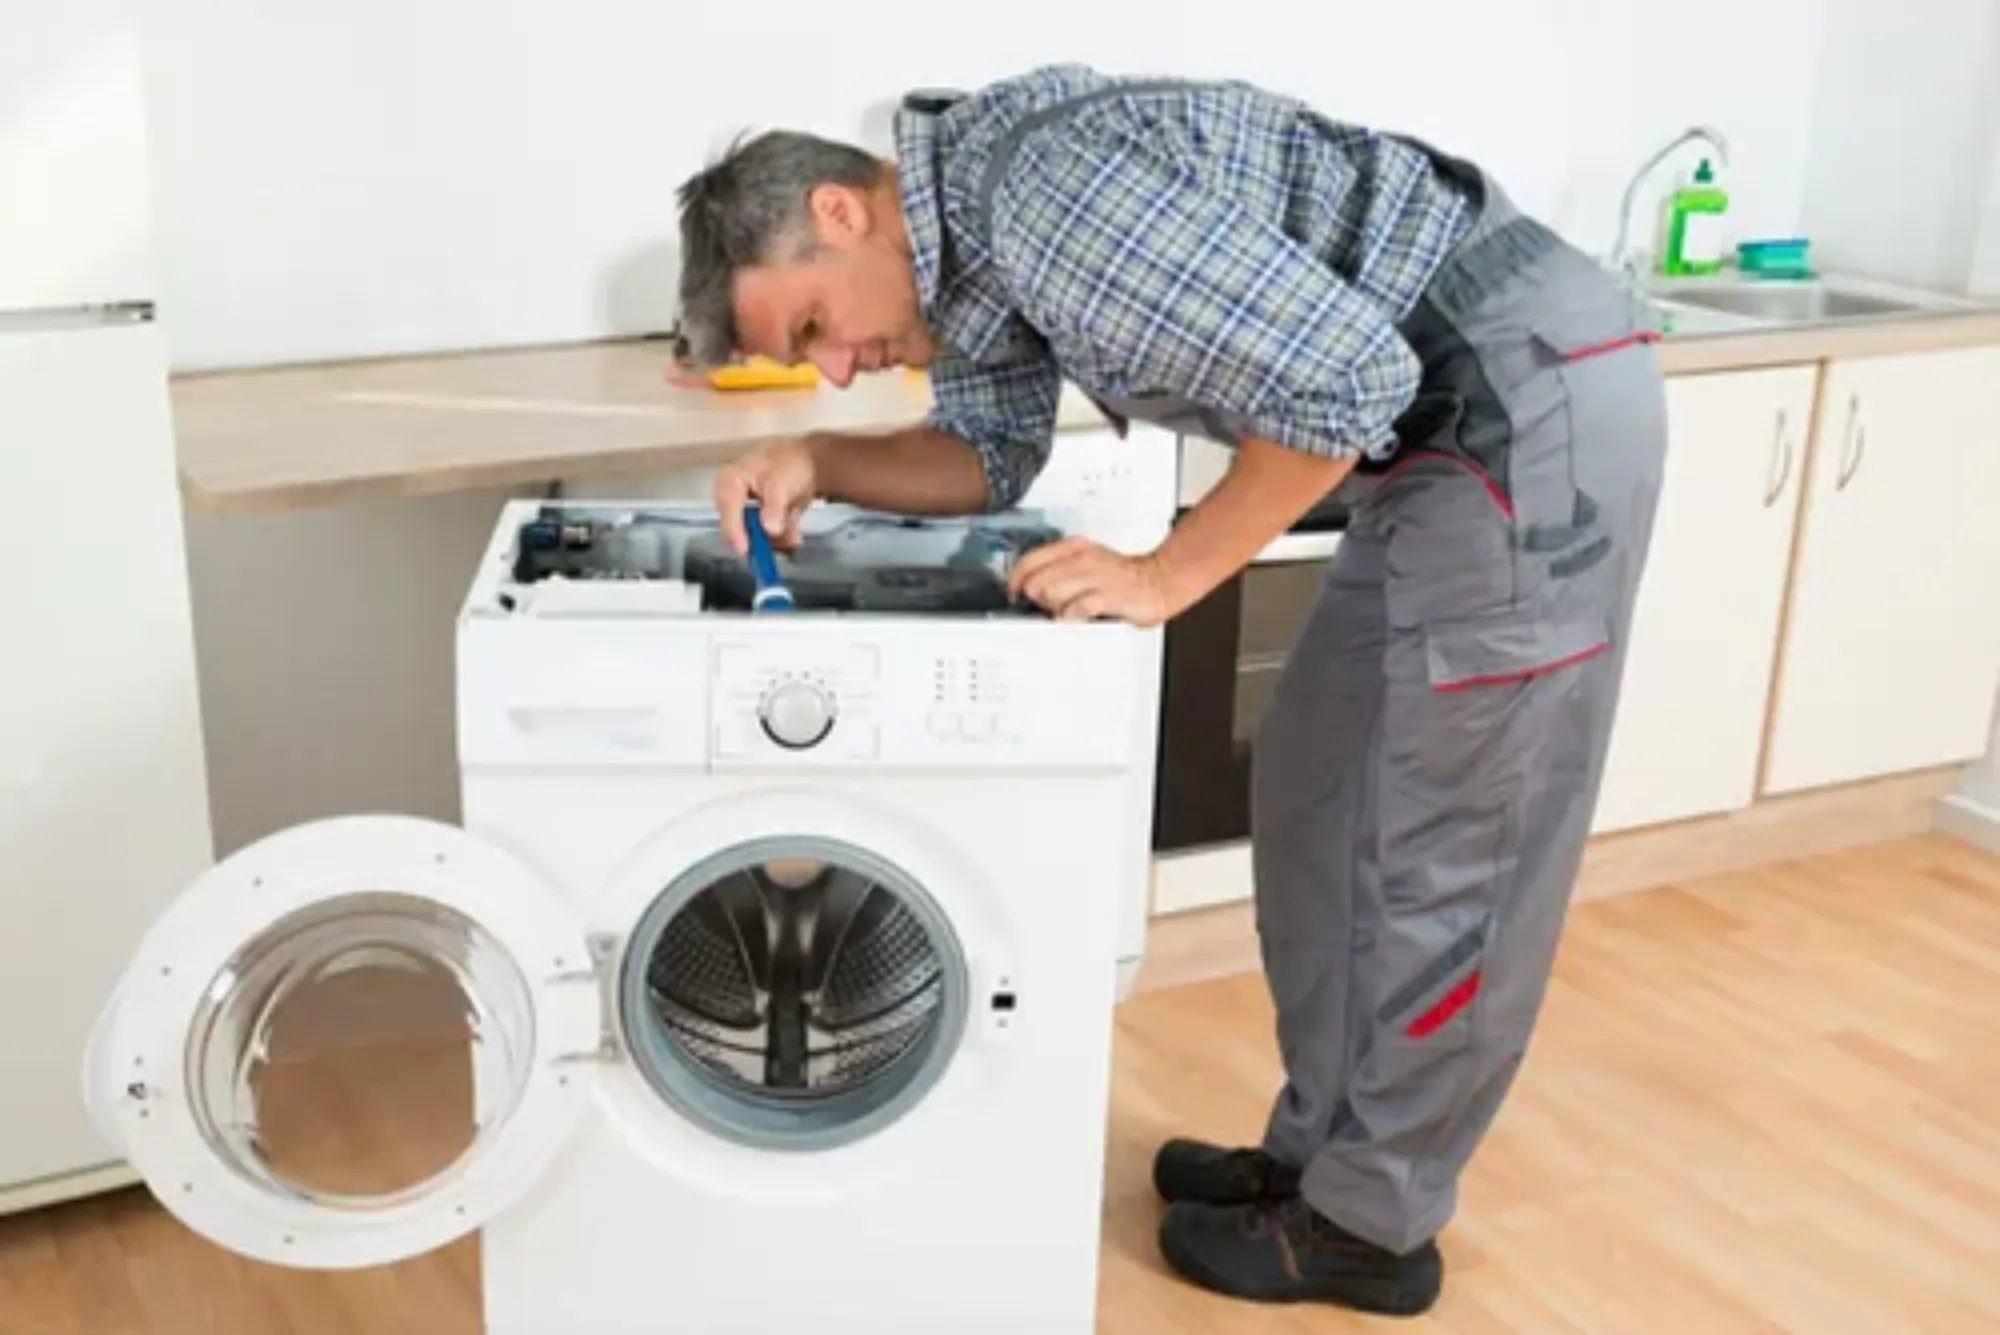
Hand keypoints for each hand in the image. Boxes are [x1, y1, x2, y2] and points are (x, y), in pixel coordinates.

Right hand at [713, 439, 818, 554]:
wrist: (807, 461)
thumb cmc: (788, 463)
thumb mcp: (782, 482)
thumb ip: (775, 506)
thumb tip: (770, 530)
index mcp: (729, 483)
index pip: (726, 510)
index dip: (733, 531)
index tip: (743, 550)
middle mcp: (731, 501)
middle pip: (738, 528)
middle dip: (762, 539)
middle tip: (781, 543)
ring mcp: (745, 514)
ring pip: (755, 537)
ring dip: (776, 541)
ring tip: (794, 536)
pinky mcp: (759, 523)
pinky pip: (767, 539)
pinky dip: (781, 539)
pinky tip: (794, 535)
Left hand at [1006, 538, 1176, 625]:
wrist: (1158, 581)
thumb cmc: (1120, 576)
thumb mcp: (1084, 563)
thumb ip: (1056, 570)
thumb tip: (1028, 586)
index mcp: (1074, 547)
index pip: (1029, 561)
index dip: (1015, 581)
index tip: (1015, 594)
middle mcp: (1083, 559)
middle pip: (1036, 582)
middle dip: (1037, 598)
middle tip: (1049, 604)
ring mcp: (1096, 576)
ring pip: (1052, 594)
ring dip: (1055, 608)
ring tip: (1069, 609)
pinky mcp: (1108, 595)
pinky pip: (1076, 608)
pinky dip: (1073, 616)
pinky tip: (1080, 616)